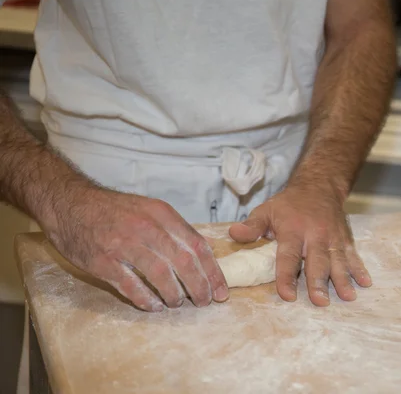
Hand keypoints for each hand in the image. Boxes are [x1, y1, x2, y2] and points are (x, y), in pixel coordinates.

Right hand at [42, 187, 227, 310]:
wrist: (70, 203)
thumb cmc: (114, 210)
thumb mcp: (150, 209)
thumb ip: (175, 229)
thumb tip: (204, 252)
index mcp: (162, 214)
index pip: (198, 245)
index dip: (213, 271)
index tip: (221, 289)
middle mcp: (146, 228)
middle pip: (184, 262)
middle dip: (199, 287)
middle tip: (204, 302)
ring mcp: (123, 245)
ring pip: (161, 275)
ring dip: (174, 295)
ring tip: (177, 303)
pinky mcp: (102, 261)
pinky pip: (131, 286)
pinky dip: (146, 299)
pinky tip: (154, 306)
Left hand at [229, 184, 370, 305]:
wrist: (319, 185)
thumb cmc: (288, 204)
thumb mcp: (266, 210)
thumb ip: (252, 226)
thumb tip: (234, 234)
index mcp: (293, 230)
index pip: (288, 256)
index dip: (286, 276)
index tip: (287, 295)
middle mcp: (314, 234)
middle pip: (317, 260)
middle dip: (319, 281)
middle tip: (321, 302)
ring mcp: (332, 237)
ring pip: (338, 260)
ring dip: (343, 279)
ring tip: (348, 297)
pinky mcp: (345, 239)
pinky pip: (353, 254)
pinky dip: (360, 269)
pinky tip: (365, 283)